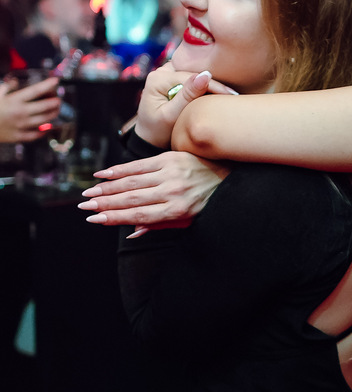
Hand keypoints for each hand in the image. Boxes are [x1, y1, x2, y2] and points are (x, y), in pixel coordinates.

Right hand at [0, 76, 60, 142]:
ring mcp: (21, 125)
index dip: (48, 85)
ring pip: (45, 121)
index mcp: (14, 100)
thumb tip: (15, 81)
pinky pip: (36, 134)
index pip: (36, 90)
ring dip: (53, 115)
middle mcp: (21, 112)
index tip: (56, 81)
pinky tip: (47, 127)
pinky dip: (43, 131)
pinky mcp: (19, 136)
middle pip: (45, 106)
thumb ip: (6, 87)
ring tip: (56, 111)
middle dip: (55, 102)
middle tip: (58, 99)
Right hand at [77, 151, 228, 229]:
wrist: (228, 175)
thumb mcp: (186, 221)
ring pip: (132, 181)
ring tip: (90, 192)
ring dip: (108, 187)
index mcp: (177, 210)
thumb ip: (158, 225)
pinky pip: (140, 164)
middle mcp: (172, 191)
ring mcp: (171, 173)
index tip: (95, 219)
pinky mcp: (170, 158)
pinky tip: (104, 174)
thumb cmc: (205, 202)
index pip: (139, 215)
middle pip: (132, 198)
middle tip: (84, 206)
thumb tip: (132, 233)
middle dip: (105, 203)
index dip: (115, 217)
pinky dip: (120, 169)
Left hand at [134, 65, 237, 148]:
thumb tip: (206, 75)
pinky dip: (205, 87)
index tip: (231, 95)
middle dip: (214, 84)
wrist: (150, 139)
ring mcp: (167, 74)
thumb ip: (187, 96)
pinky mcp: (173, 80)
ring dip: (211, 85)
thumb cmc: (158, 132)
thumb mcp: (171, 116)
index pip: (191, 77)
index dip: (213, 85)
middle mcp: (161, 72)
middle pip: (194, 74)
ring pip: (195, 75)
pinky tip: (221, 94)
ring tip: (231, 95)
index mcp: (158, 79)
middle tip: (235, 95)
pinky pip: (192, 80)